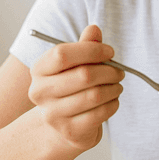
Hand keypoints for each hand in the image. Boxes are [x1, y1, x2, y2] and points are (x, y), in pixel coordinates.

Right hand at [28, 25, 123, 151]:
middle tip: (119, 72)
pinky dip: (113, 104)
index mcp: (39, 70)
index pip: (63, 53)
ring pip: (95, 95)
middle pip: (83, 75)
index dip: (91, 50)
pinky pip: (100, 113)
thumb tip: (94, 29)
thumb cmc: (72, 88)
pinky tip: (113, 100)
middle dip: (109, 71)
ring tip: (117, 85)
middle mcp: (40, 92)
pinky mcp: (69, 130)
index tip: (110, 52)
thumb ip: (85, 46)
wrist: (62, 126)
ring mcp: (53, 114)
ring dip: (114, 88)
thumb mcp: (75, 64)